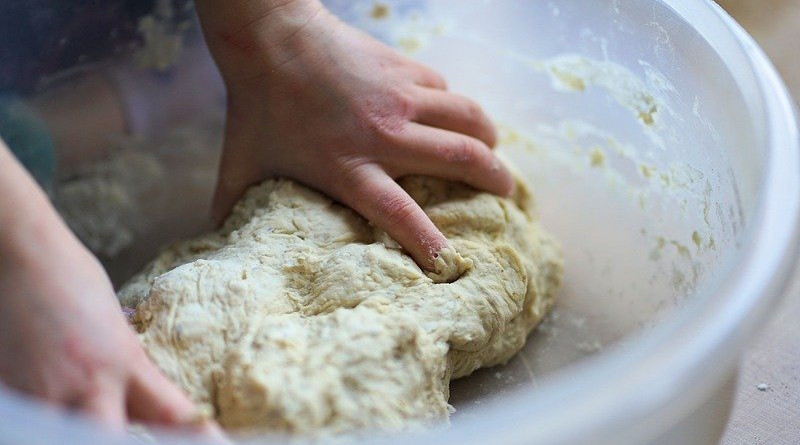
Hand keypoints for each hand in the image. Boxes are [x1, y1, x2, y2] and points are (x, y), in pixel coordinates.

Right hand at [0, 160, 211, 431]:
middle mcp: (88, 384)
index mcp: (125, 362)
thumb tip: (134, 395)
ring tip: (79, 403)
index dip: (198, 438)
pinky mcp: (11, 391)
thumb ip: (126, 365)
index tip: (217, 444)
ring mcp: (43, 392)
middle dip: (117, 440)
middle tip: (121, 429)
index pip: (173, 415)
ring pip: (67, 435)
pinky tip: (46, 387)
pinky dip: (43, 416)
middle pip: (113, 440)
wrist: (18, 253)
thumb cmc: (70, 278)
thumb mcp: (114, 325)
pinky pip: (32, 419)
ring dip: (77, 428)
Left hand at [196, 0, 513, 270]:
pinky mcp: (405, 69)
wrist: (271, 38)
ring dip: (489, 138)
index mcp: (347, 166)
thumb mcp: (241, 166)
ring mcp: (400, 97)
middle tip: (506, 193)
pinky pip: (446, 90)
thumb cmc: (256, 108)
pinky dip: (456, 106)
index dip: (429, 241)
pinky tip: (450, 115)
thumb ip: (233, 207)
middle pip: (459, 158)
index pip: (399, 212)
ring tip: (494, 153)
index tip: (451, 263)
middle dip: (493, 179)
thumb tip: (217, 242)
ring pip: (468, 117)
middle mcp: (383, 134)